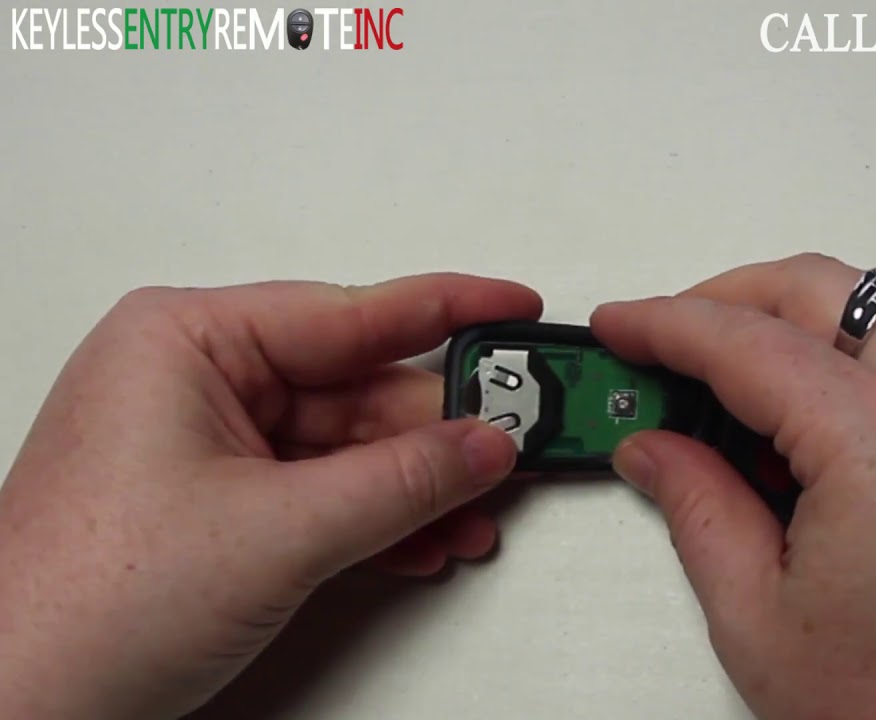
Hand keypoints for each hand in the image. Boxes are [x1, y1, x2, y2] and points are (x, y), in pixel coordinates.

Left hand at [0, 274, 540, 719]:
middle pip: (356, 388)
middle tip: (518, 443)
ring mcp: (205, 444)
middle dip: (440, 431)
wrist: (15, 711)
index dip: (447, 308)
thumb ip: (402, 480)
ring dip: (416, 489)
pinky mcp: (216, 502)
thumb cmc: (83, 606)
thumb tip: (486, 443)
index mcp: (188, 341)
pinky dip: (376, 521)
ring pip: (346, 449)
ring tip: (479, 513)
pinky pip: (320, 492)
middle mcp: (196, 380)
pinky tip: (424, 543)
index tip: (514, 306)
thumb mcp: (279, 531)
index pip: (349, 310)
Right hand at [592, 254, 875, 719]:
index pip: (742, 341)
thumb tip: (653, 452)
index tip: (622, 325)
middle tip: (672, 342)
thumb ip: (697, 510)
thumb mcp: (761, 619)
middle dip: (731, 297)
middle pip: (821, 287)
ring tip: (769, 360)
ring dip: (826, 302)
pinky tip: (870, 377)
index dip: (663, 324)